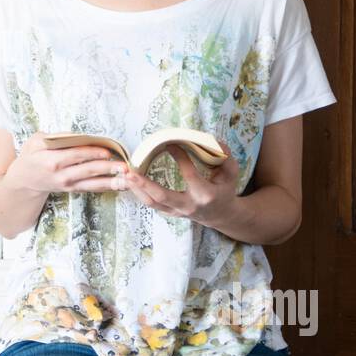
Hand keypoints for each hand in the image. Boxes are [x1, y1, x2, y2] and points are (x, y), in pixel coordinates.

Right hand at [2, 133, 125, 194]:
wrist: (24, 181)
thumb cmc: (30, 158)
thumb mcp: (34, 142)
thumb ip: (54, 137)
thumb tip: (76, 136)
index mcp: (51, 161)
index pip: (75, 155)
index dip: (92, 153)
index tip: (107, 151)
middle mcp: (61, 175)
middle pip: (87, 170)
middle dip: (107, 168)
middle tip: (123, 166)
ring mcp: (68, 185)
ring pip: (92, 183)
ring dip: (111, 180)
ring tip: (126, 178)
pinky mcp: (72, 189)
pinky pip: (91, 188)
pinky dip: (106, 186)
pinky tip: (120, 184)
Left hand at [113, 137, 240, 225]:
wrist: (221, 215)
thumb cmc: (225, 190)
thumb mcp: (231, 173)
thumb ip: (225, 157)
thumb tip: (214, 140)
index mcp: (205, 194)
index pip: (188, 174)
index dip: (179, 158)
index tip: (169, 144)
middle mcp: (188, 205)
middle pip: (162, 196)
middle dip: (144, 183)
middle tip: (129, 171)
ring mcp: (177, 212)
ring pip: (152, 203)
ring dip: (136, 188)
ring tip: (123, 174)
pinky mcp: (170, 213)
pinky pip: (151, 204)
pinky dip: (139, 193)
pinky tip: (129, 181)